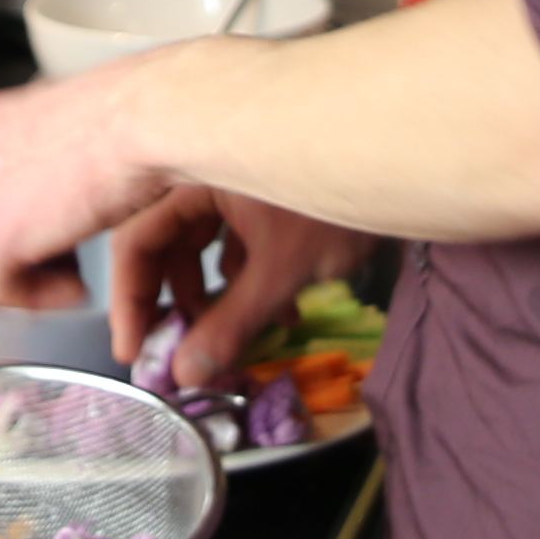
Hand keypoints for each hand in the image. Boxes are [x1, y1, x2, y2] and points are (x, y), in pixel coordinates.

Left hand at [0, 53, 188, 310]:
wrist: (149, 120)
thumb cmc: (137, 117)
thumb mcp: (71, 129)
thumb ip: (44, 160)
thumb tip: (50, 193)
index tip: (32, 248)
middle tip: (37, 279)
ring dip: (4, 289)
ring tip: (58, 286)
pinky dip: (37, 299)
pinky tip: (77, 287)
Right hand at [108, 188, 374, 391]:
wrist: (408, 163)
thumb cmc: (336, 203)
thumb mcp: (281, 271)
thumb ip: (231, 324)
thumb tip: (187, 375)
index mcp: (191, 173)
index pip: (136, 240)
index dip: (131, 300)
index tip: (135, 350)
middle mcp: (204, 171)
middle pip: (168, 244)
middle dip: (177, 303)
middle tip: (178, 353)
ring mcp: (238, 180)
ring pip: (204, 244)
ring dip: (216, 296)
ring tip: (235, 339)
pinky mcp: (268, 193)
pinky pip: (237, 238)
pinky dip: (248, 276)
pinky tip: (281, 313)